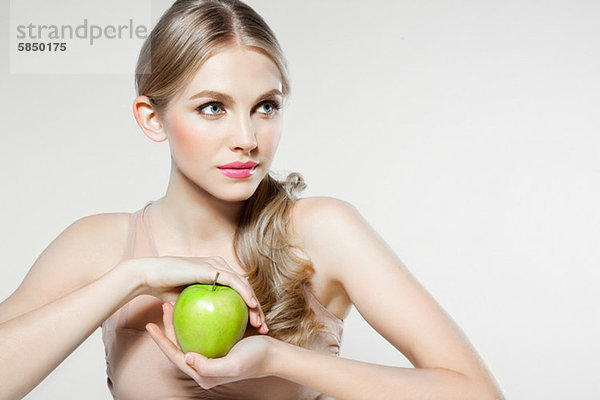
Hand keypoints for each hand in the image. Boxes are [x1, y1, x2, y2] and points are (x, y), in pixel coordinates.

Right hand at [128, 255, 267, 332]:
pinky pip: (233, 281)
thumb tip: (211, 334)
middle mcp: (219, 267)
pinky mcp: (211, 267)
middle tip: (264, 328)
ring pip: (243, 286)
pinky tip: (252, 306)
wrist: (149, 276)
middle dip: (257, 310)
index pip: (239, 293)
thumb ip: (202, 312)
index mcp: (216, 275)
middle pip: (246, 290)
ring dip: (254, 304)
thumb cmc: (164, 292)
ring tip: (260, 322)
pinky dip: (244, 293)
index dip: (250, 311)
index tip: (257, 329)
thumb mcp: (188, 305)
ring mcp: (216, 265)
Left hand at [146, 301, 275, 388]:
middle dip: (168, 327)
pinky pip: (202, 331)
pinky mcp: (219, 344)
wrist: (274, 355)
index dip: (161, 341)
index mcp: (202, 373)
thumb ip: (208, 366)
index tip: (149, 324)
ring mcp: (211, 354)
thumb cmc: (255, 360)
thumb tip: (186, 358)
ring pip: (189, 336)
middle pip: (179, 345)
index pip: (175, 356)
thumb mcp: (232, 365)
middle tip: (164, 305)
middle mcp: (203, 365)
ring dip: (180, 321)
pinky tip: (194, 304)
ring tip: (174, 303)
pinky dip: (195, 318)